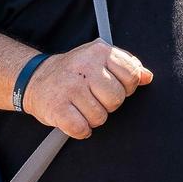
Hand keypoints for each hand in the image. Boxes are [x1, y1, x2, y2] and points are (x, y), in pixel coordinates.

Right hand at [23, 40, 152, 138]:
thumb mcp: (100, 59)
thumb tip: (147, 77)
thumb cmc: (74, 71)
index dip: (126, 86)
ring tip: (81, 106)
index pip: (132, 75)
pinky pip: (81, 128)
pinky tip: (74, 119)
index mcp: (99, 51)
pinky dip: (80, 130)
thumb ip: (127, 66)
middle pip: (117, 99)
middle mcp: (84, 66)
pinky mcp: (56, 107)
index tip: (112, 86)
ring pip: (100, 116)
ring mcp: (69, 87)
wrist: (35, 78)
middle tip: (94, 98)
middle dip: (109, 104)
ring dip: (93, 118)